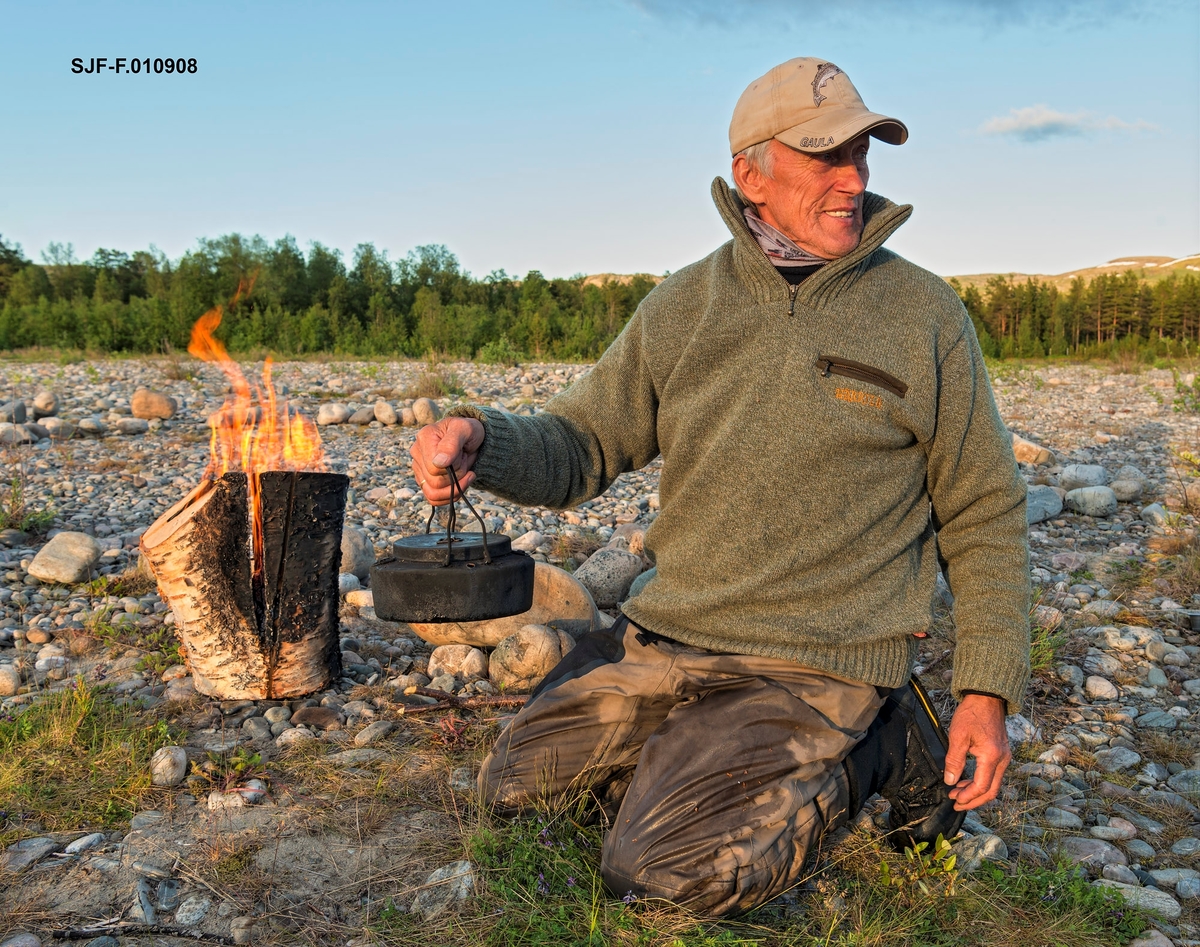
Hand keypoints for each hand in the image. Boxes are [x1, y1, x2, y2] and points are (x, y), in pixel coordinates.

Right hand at [409, 417, 484, 505]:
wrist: (471, 437)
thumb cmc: (468, 431)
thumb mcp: (466, 430)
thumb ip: (451, 444)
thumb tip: (438, 463)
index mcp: (424, 437)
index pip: (434, 468)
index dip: (454, 466)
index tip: (464, 454)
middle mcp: (417, 453)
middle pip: (435, 482)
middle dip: (457, 476)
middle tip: (465, 461)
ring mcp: (419, 468)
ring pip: (433, 494)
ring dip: (454, 487)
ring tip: (464, 473)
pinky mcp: (424, 480)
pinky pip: (433, 499)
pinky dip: (450, 495)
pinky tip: (460, 484)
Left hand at [943, 693, 1009, 810]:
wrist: (987, 698)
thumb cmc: (972, 714)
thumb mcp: (957, 736)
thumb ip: (954, 760)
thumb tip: (949, 781)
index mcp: (992, 757)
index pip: (982, 787)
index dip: (967, 798)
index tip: (953, 801)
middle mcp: (1002, 760)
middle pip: (991, 791)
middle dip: (973, 801)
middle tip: (956, 804)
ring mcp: (1004, 758)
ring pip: (993, 785)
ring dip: (975, 792)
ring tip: (956, 792)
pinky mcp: (1001, 754)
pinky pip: (993, 775)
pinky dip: (980, 782)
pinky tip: (965, 780)